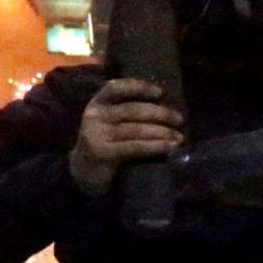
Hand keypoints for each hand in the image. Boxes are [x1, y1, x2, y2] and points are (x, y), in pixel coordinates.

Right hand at [70, 78, 183, 197]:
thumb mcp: (108, 123)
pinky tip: (169, 147)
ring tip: (179, 137)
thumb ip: (126, 112)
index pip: (116, 87)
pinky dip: (156, 146)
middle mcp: (95, 116)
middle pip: (133, 110)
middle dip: (160, 114)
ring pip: (136, 129)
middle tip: (179, 119)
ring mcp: (97, 134)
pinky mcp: (103, 153)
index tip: (159, 92)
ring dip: (162, 132)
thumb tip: (163, 104)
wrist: (82, 174)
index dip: (139, 87)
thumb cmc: (104, 144)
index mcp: (97, 103)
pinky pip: (135, 146)